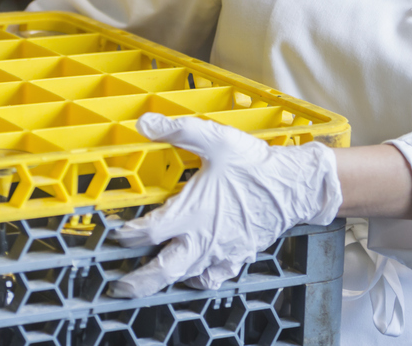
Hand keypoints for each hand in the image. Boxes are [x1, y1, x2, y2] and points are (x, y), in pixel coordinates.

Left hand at [109, 113, 340, 298]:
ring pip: (185, 278)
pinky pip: (211, 279)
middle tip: (118, 286)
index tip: (116, 234)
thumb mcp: (215, 139)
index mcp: (192, 213)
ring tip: (149, 280)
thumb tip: (145, 123)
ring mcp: (220, 253)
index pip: (148, 232)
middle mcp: (203, 239)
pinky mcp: (237, 257)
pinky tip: (191, 273)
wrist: (295, 187)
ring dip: (164, 281)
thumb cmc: (256, 164)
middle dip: (137, 282)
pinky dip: (196, 280)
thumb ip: (177, 130)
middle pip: (162, 271)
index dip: (127, 235)